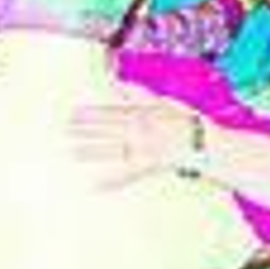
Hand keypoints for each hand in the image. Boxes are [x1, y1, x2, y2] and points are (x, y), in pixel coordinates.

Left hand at [69, 85, 204, 188]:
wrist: (203, 143)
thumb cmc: (186, 120)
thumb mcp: (163, 101)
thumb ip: (138, 93)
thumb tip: (118, 82)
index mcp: (141, 115)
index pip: (109, 113)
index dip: (90, 114)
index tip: (72, 113)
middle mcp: (137, 132)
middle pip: (106, 130)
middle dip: (85, 130)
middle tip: (65, 129)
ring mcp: (141, 150)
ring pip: (111, 150)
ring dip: (91, 151)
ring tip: (71, 151)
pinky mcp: (146, 166)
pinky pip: (126, 175)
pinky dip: (110, 182)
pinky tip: (93, 186)